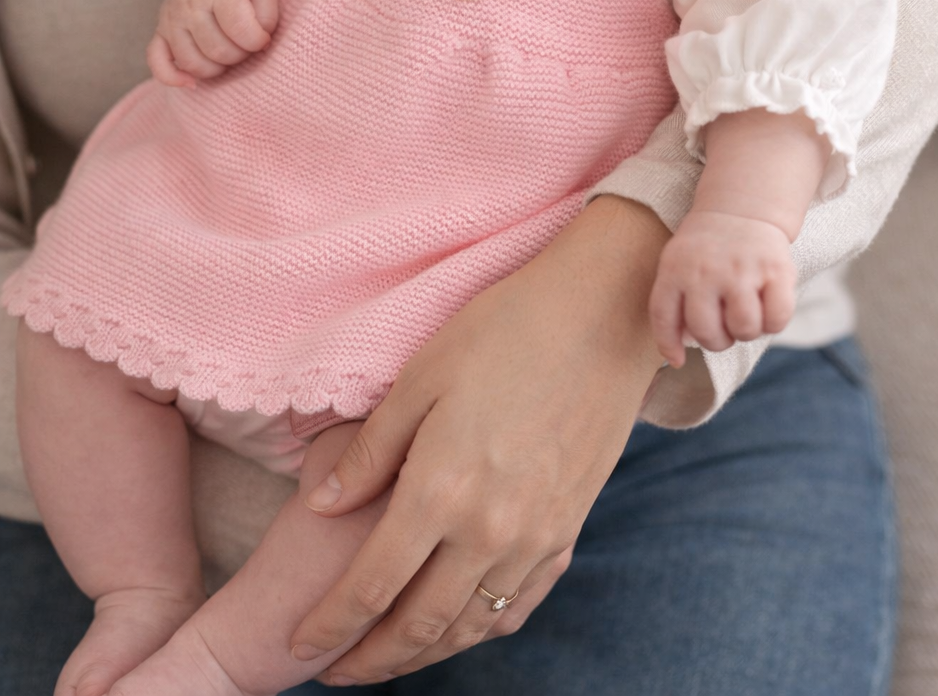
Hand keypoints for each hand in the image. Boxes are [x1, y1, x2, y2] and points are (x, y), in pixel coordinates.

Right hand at [147, 0, 278, 85]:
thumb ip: (266, 17)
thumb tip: (258, 45)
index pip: (240, 29)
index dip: (258, 41)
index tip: (262, 37)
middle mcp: (189, 4)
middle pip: (218, 51)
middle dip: (239, 55)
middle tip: (244, 43)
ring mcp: (170, 19)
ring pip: (192, 63)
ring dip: (216, 68)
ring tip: (226, 52)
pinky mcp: (159, 32)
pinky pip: (157, 62)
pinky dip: (172, 78)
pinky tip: (191, 82)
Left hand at [289, 196, 669, 684]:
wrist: (604, 314)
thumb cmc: (503, 329)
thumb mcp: (421, 376)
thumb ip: (370, 452)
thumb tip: (320, 508)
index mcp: (441, 489)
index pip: (370, 587)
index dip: (328, 625)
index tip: (297, 642)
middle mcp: (489, 530)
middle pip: (418, 625)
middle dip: (369, 659)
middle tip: (334, 672)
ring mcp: (536, 537)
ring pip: (469, 627)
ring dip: (422, 654)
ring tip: (386, 658)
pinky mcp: (569, 529)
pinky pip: (517, 607)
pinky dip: (480, 631)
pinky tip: (458, 629)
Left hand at [648, 210, 794, 365]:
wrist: (742, 208)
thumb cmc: (706, 249)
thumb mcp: (676, 264)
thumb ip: (671, 304)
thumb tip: (675, 357)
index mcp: (675, 269)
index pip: (664, 317)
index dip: (669, 345)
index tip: (678, 359)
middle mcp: (706, 270)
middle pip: (708, 333)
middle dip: (718, 340)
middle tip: (725, 324)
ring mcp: (742, 269)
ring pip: (744, 330)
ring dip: (747, 331)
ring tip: (746, 311)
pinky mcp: (775, 270)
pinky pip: (776, 320)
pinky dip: (774, 323)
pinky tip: (768, 306)